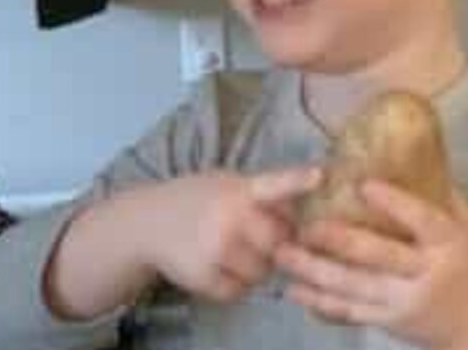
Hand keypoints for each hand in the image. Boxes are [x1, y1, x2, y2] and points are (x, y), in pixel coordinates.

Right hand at [144, 167, 320, 303]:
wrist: (148, 223)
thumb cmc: (199, 200)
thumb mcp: (227, 183)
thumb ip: (262, 194)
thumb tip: (301, 210)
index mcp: (239, 189)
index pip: (274, 184)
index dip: (297, 180)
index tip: (319, 176)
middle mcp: (228, 217)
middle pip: (279, 241)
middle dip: (277, 243)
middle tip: (260, 238)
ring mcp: (214, 249)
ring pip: (262, 272)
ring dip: (257, 267)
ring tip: (235, 251)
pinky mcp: (202, 276)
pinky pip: (238, 291)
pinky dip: (234, 284)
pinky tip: (218, 265)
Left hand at [274, 181, 467, 349]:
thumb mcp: (466, 226)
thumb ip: (439, 192)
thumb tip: (413, 144)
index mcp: (450, 243)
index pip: (422, 219)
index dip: (394, 202)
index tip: (363, 184)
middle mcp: (428, 273)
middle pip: (379, 255)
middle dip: (339, 240)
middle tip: (305, 225)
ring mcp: (405, 302)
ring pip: (354, 286)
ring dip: (315, 271)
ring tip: (284, 253)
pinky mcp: (389, 323)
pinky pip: (349, 312)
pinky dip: (320, 302)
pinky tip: (295, 290)